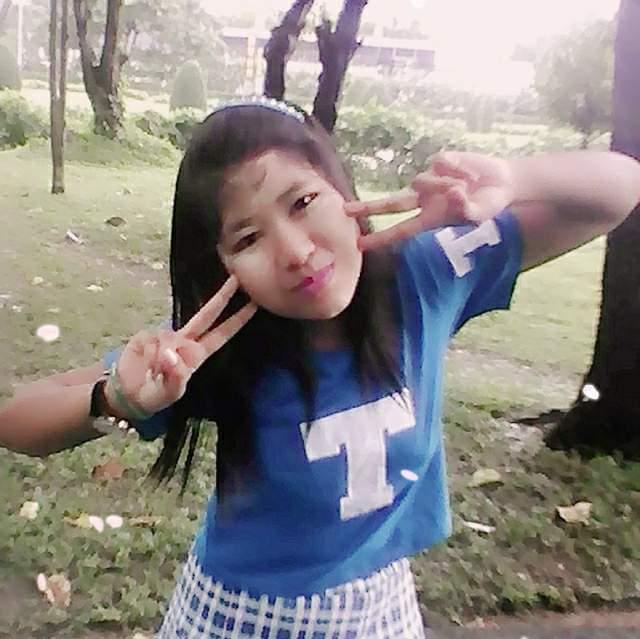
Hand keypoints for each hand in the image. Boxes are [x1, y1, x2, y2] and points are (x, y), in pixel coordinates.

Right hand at [105, 276, 255, 418]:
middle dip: (221, 297)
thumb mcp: (170, 393)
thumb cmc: (156, 396)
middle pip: (207, 315)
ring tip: (154, 374)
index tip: (254, 304)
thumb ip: (175, 376)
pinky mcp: (147, 335)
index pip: (222, 334)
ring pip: (169, 339)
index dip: (238, 320)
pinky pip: (151, 340)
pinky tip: (145, 365)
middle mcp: (185, 341)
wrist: (129, 395)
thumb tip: (172, 352)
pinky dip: (148, 356)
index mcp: (198, 354)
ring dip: (161, 359)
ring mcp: (166, 336)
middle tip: (237, 278)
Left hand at [346, 152, 513, 251]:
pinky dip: (457, 168)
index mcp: (430, 218)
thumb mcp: (481, 213)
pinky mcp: (438, 161)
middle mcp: (424, 200)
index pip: (401, 230)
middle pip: (391, 203)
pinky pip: (441, 163)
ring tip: (468, 186)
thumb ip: (467, 209)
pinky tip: (469, 172)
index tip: (360, 245)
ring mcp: (429, 180)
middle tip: (345, 210)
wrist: (502, 181)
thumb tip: (453, 194)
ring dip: (445, 184)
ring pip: (424, 181)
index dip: (382, 238)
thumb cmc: (488, 204)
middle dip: (369, 208)